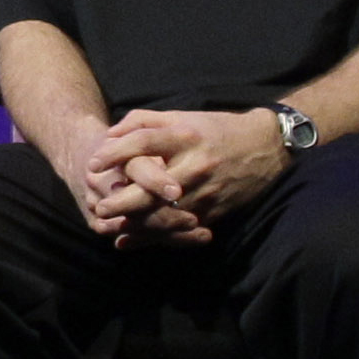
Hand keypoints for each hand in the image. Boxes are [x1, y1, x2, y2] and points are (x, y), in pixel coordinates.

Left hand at [81, 109, 288, 246]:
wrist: (266, 147)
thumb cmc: (216, 130)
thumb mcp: (182, 116)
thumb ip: (144, 121)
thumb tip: (111, 134)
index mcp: (185, 136)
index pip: (143, 144)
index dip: (114, 153)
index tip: (92, 163)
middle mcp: (195, 165)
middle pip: (151, 188)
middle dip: (121, 201)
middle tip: (99, 206)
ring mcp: (206, 191)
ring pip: (164, 214)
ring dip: (134, 223)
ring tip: (111, 225)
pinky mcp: (214, 211)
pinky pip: (180, 229)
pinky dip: (154, 237)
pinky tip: (130, 241)